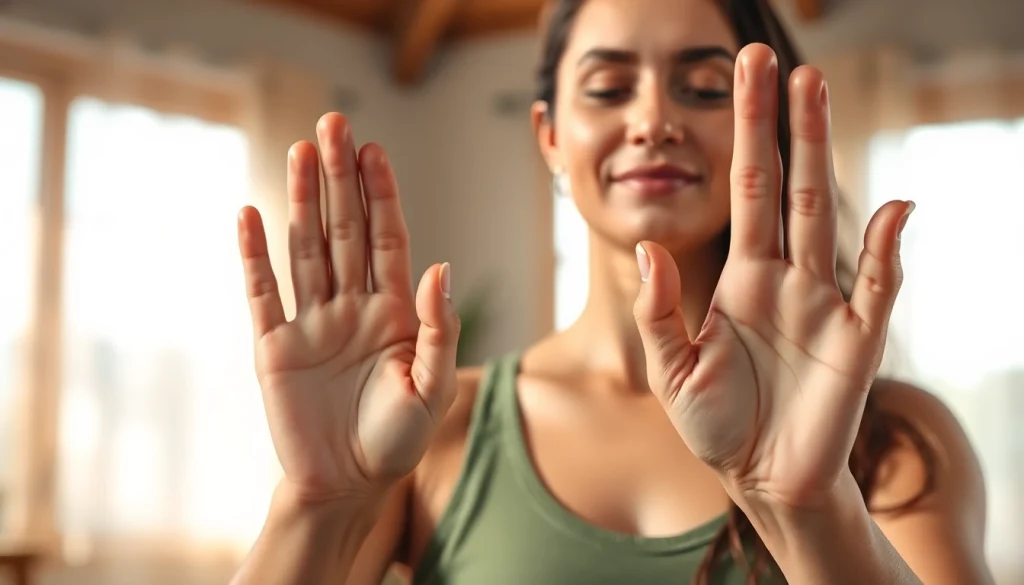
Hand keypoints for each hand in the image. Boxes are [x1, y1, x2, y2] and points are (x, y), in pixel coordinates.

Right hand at [237, 114, 459, 502]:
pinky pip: (262, 293)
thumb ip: (438, 327)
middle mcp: (352, 307)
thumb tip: (440, 264)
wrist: (347, 487)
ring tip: (301, 151)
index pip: (388, 239)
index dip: (381, 195)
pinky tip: (251, 214)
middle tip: (335, 124)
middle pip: (344, 230)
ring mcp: (311, 323)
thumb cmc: (395, 441)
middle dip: (340, 178)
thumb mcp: (431, 388)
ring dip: (301, 200)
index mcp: (394, 312)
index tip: (374, 151)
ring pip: (305, 249)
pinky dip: (254, 255)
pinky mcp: (274, 348)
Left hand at [632, 44, 913, 508]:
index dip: (743, 133)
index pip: (743, 190)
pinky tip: (889, 207)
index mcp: (739, 278)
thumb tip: (647, 246)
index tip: (740, 76)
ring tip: (816, 93)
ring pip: (824, 215)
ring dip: (822, 155)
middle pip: (784, 185)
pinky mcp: (856, 341)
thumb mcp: (671, 368)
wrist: (760, 482)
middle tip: (781, 62)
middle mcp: (784, 278)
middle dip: (782, 124)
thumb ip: (660, 310)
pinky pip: (876, 286)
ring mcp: (823, 303)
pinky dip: (884, 249)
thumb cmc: (715, 425)